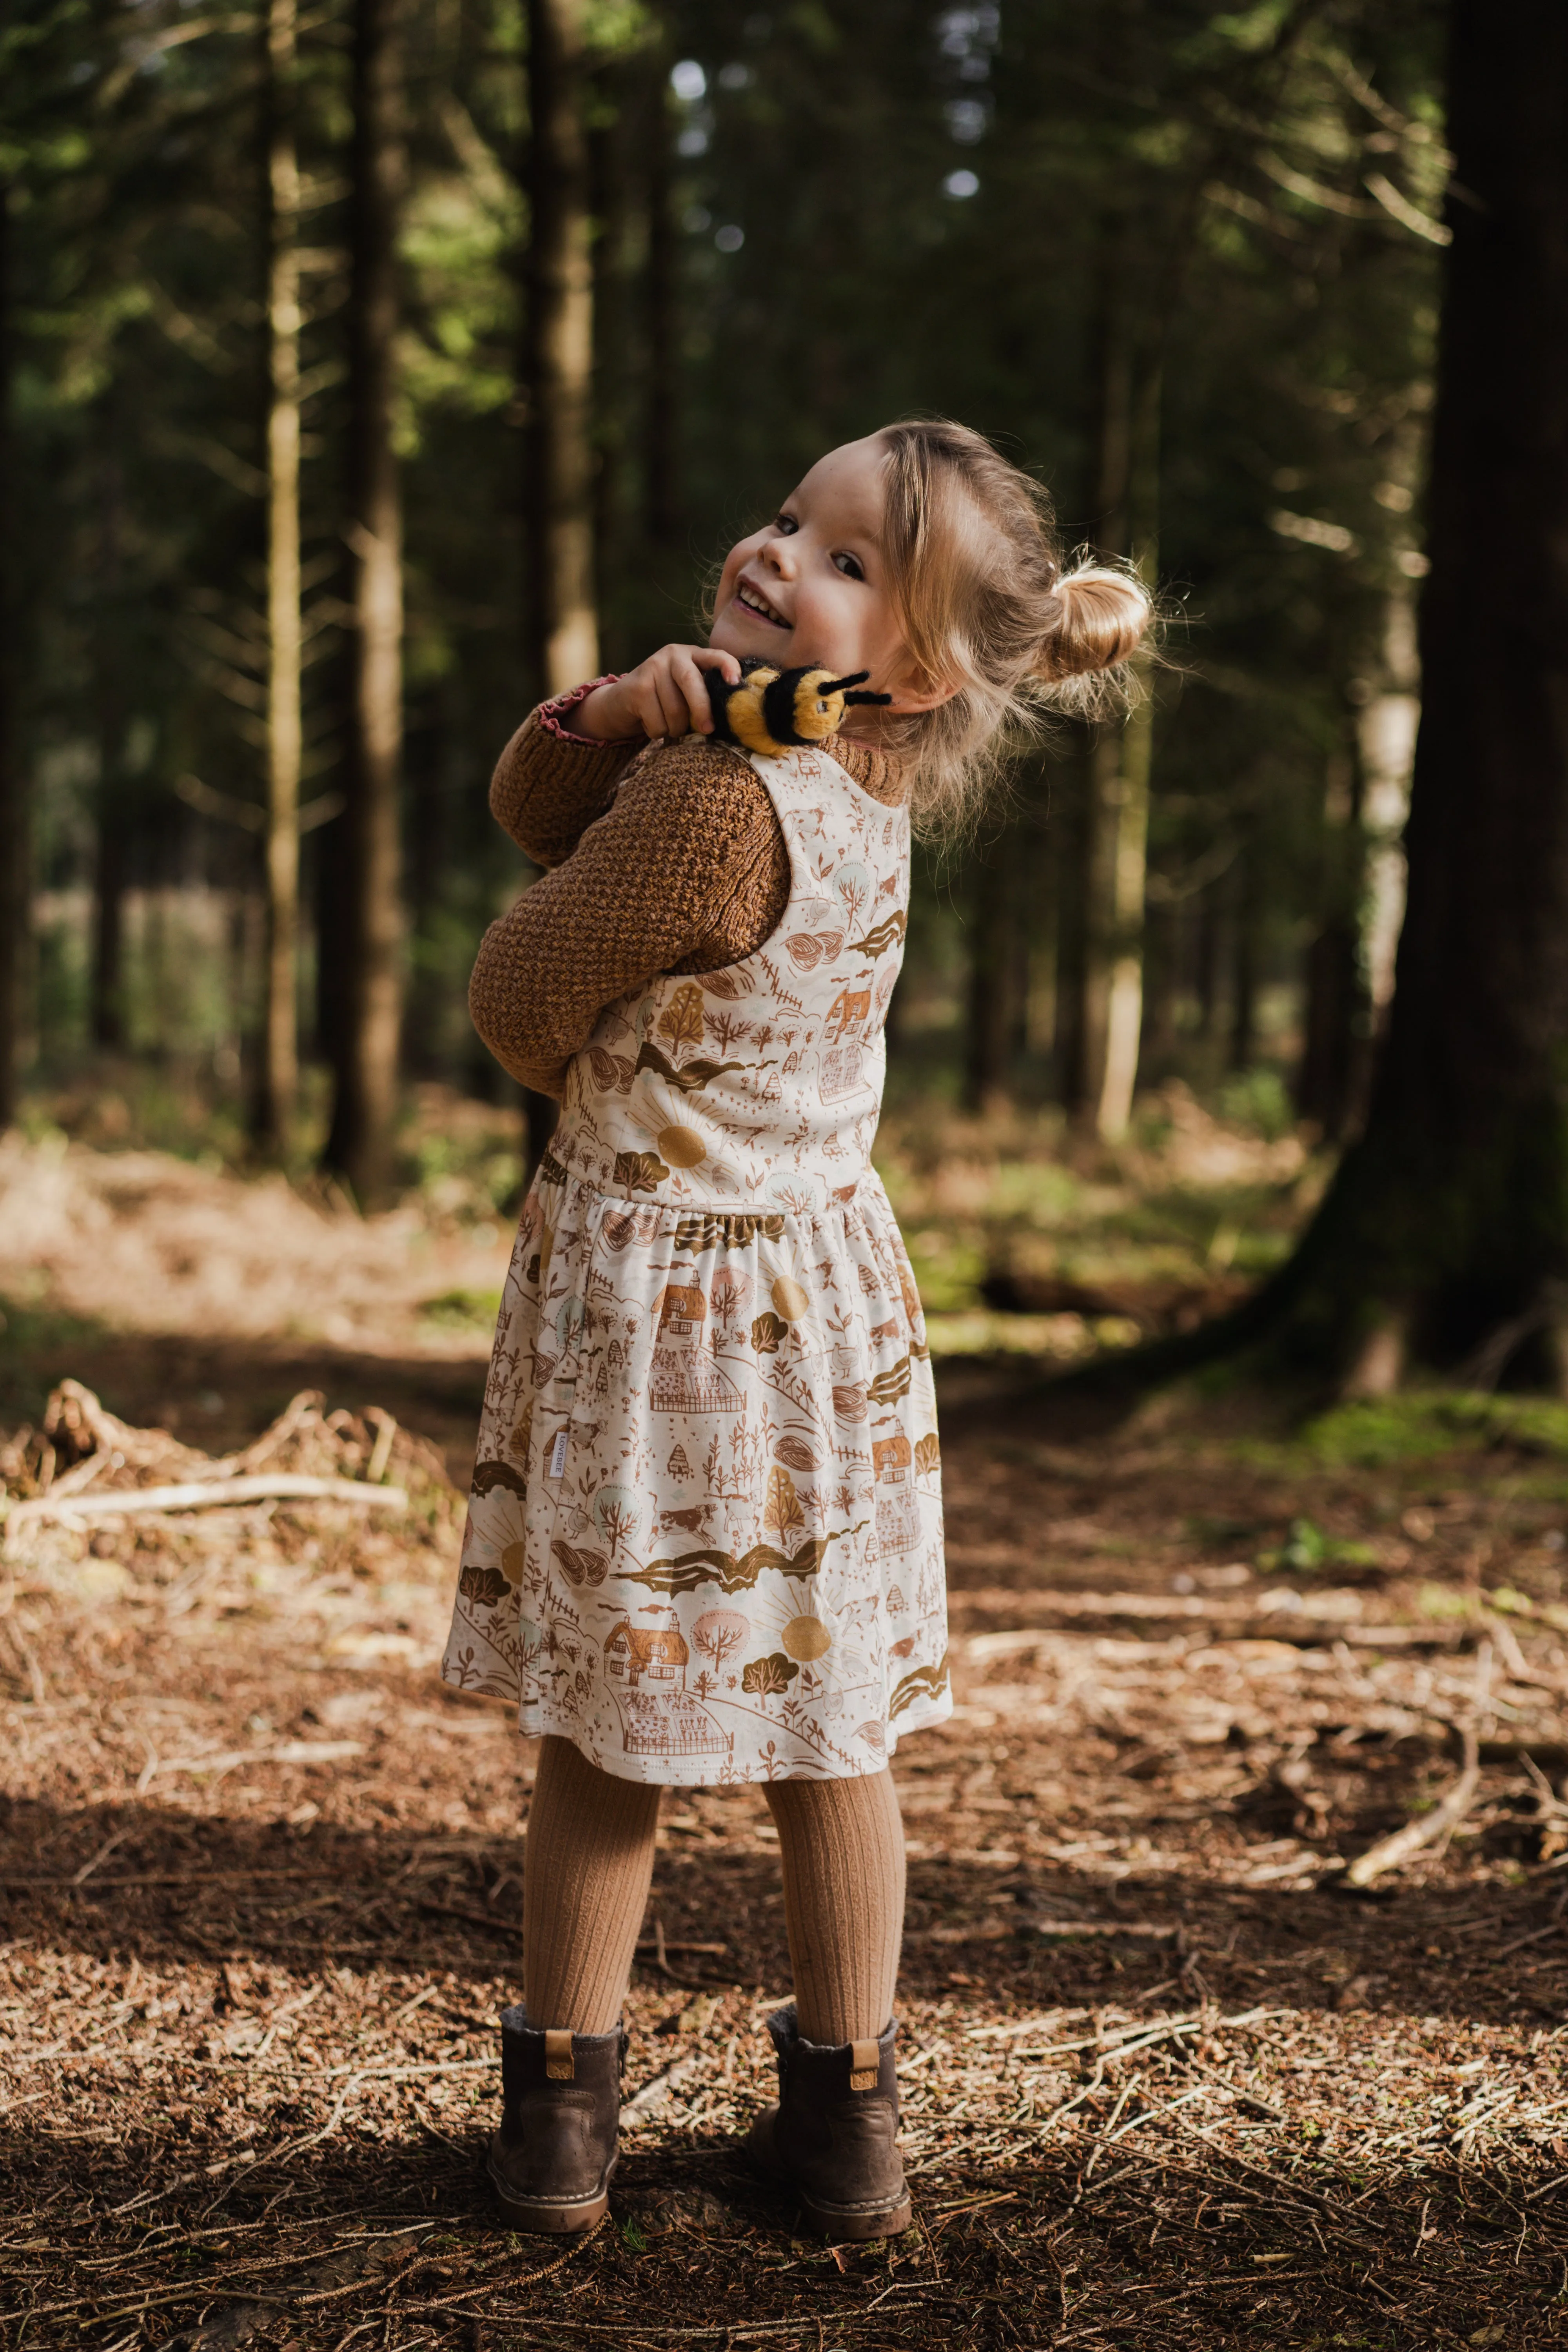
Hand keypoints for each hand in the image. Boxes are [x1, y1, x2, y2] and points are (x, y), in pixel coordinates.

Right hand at [571, 645, 741, 742]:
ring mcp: (652, 668)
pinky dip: (657, 732)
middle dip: (701, 709)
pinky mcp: (637, 687)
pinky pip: (657, 721)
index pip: (714, 655)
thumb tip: (727, 718)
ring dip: (675, 729)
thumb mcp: (684, 691)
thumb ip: (703, 694)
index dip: (726, 666)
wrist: (618, 703)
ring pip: (675, 709)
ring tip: (669, 727)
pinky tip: (650, 724)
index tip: (735, 682)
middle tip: (707, 730)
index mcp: (691, 655)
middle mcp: (672, 655)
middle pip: (691, 682)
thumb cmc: (661, 701)